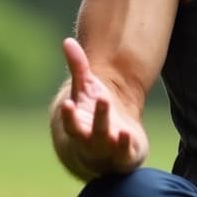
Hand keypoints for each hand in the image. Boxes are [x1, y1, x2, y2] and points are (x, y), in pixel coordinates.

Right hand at [57, 37, 148, 174]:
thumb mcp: (85, 90)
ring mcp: (107, 149)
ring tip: (120, 129)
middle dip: (97, 117)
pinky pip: (124, 154)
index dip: (68, 115)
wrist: (105, 146)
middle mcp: (90, 141)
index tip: (67, 103)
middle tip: (103, 98)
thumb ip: (78, 68)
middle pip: (90, 133)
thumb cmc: (91, 114)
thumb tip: (67, 40)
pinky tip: (129, 135)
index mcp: (78, 125)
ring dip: (114, 136)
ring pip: (108, 143)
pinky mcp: (125, 155)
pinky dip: (126, 146)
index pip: (70, 123)